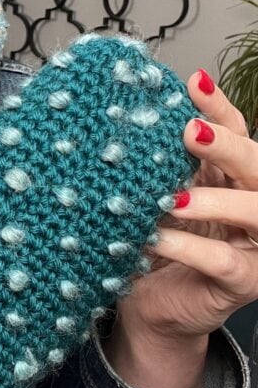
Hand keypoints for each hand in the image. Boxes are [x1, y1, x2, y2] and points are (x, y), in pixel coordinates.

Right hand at [0, 35, 197, 387]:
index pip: (42, 126)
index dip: (76, 96)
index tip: (101, 70)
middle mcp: (23, 227)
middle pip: (90, 170)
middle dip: (119, 137)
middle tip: (141, 112)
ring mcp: (45, 276)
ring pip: (108, 220)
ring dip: (132, 187)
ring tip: (148, 161)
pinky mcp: (54, 321)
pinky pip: (102, 275)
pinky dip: (121, 245)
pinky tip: (133, 229)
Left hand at [124, 70, 257, 333]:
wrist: (152, 305)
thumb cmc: (158, 242)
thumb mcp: (161, 191)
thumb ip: (164, 158)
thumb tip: (140, 112)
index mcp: (236, 177)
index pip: (239, 131)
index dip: (220, 106)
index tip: (193, 82)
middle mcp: (256, 207)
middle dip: (226, 145)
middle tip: (188, 132)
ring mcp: (257, 248)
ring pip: (257, 212)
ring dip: (217, 200)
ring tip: (173, 197)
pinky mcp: (243, 283)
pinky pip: (221, 261)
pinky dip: (188, 247)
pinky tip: (156, 237)